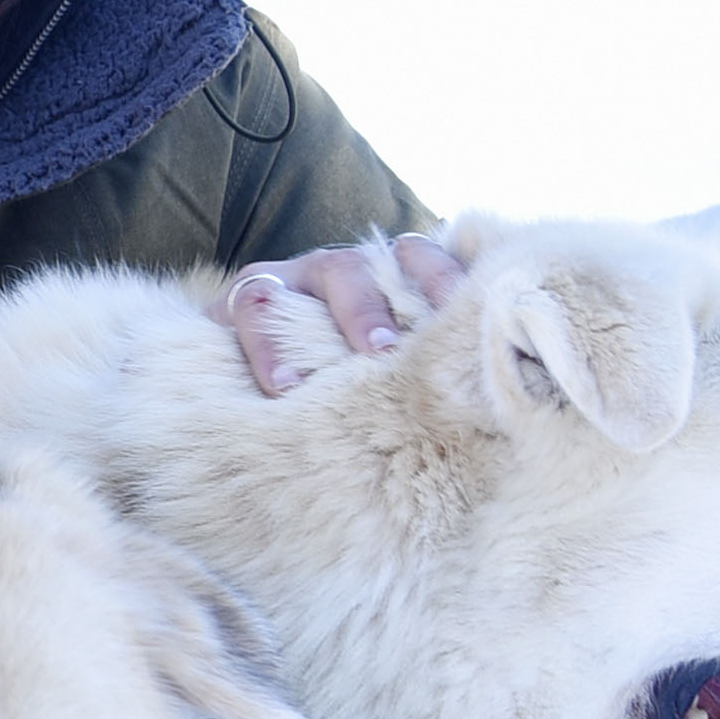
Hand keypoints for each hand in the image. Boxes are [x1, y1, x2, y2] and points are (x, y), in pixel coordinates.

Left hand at [219, 229, 465, 395]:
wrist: (306, 331)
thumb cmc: (278, 373)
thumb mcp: (254, 381)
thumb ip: (246, 402)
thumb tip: (242, 462)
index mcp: (265, 294)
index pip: (256, 306)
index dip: (268, 345)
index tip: (285, 386)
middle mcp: (316, 271)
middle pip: (333, 272)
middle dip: (356, 312)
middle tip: (377, 351)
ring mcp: (367, 260)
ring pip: (390, 259)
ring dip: (417, 292)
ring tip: (439, 331)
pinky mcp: (411, 262)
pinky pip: (435, 256)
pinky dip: (453, 275)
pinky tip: (477, 300)